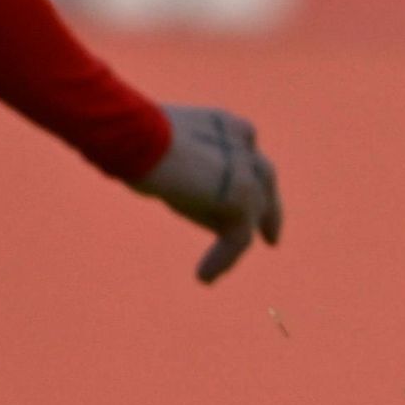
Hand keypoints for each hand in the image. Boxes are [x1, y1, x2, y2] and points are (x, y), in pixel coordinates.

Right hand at [131, 103, 283, 281]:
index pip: (245, 158)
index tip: (244, 205)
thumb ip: (187, 172)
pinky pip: (239, 237)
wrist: (136, 136)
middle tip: (271, 238)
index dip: (245, 181)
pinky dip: (222, 259)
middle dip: (270, 210)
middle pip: (264, 180)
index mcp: (228, 126)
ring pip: (253, 213)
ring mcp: (247, 171)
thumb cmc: (132, 140)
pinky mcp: (241, 197)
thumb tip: (191, 200)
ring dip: (234, 247)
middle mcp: (244, 143)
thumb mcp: (166, 155)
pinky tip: (203, 277)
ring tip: (210, 274)